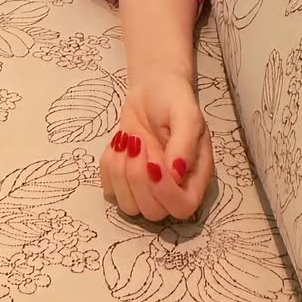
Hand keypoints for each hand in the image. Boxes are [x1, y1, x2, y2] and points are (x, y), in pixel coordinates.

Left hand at [100, 72, 212, 221]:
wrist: (152, 89)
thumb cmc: (173, 100)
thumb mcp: (186, 114)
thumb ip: (185, 143)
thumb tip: (176, 173)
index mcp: (194, 177)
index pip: (182, 207)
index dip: (165, 192)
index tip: (153, 161)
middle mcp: (172, 189)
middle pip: (153, 211)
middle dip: (138, 177)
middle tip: (138, 141)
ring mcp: (146, 188)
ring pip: (128, 206)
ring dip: (121, 171)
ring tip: (127, 140)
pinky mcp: (124, 181)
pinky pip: (109, 190)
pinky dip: (108, 167)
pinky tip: (118, 144)